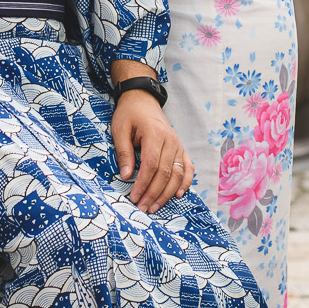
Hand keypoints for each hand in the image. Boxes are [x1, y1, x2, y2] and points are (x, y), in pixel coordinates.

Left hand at [111, 89, 194, 213]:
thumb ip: (124, 153)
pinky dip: (186, 182)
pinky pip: (188, 167)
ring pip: (178, 173)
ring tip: (155, 206)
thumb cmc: (129, 114)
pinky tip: (179, 194)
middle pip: (166, 173)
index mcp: (155, 134)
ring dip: (167, 193)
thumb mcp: (120, 130)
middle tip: (143, 208)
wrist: (142, 99)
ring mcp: (178, 144)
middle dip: (154, 193)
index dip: (143, 184)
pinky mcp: (181, 148)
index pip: (151, 165)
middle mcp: (170, 140)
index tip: (134, 198)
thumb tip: (126, 176)